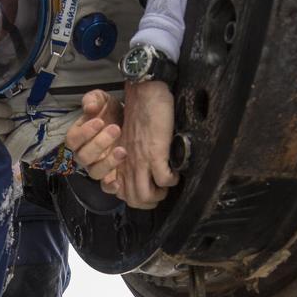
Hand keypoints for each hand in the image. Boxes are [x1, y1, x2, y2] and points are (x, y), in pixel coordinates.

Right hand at [64, 90, 125, 181]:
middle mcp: (84, 155)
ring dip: (107, 163)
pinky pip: (105, 187)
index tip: (100, 121)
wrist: (128, 121)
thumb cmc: (110, 111)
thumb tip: (89, 107)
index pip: (72, 140)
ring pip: (94, 172)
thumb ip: (94, 99)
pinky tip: (119, 182)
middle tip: (115, 129)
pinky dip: (110, 186)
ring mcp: (97, 167)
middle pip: (83, 157)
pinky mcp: (110, 176)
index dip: (84, 133)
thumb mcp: (103, 100)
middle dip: (99, 144)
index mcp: (78, 137)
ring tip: (122, 150)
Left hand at [113, 80, 178, 208]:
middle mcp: (127, 164)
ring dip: (160, 195)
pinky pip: (164, 180)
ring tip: (168, 184)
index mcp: (120, 161)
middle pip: (133, 200)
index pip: (120, 192)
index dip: (135, 198)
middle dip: (149, 202)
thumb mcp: (131, 138)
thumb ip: (134, 155)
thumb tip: (147, 169)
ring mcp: (140, 160)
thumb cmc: (140, 112)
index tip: (148, 190)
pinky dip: (172, 181)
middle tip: (161, 192)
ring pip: (145, 196)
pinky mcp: (155, 153)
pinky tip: (176, 171)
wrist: (145, 94)